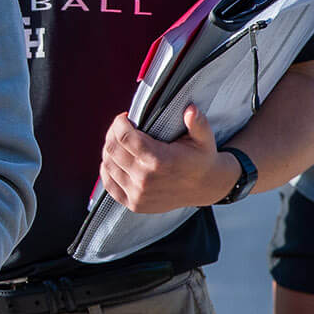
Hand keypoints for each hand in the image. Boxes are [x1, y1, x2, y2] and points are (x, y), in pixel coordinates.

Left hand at [100, 105, 237, 212]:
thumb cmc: (201, 159)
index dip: (119, 123)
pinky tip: (115, 160)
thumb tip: (190, 109)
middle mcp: (145, 179)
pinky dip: (107, 170)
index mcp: (159, 160)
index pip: (125, 137)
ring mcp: (138, 194)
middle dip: (113, 133)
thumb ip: (197, 123)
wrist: (206, 187)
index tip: (125, 117)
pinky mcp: (134, 204)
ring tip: (118, 142)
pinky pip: (109, 185)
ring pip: (108, 165)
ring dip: (109, 150)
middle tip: (120, 127)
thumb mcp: (204, 139)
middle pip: (112, 149)